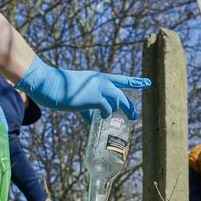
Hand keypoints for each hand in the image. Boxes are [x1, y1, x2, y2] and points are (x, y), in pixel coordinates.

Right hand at [15, 57, 150, 118]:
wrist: (53, 86)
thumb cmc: (63, 90)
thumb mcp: (80, 96)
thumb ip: (89, 108)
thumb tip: (91, 121)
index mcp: (99, 78)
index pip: (122, 79)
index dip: (135, 81)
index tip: (147, 82)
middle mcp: (102, 82)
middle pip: (122, 94)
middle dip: (129, 106)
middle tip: (135, 116)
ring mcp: (99, 89)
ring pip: (117, 101)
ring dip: (119, 111)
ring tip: (120, 119)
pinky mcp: (95, 98)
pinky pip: (106, 109)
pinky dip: (105, 114)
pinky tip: (102, 117)